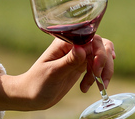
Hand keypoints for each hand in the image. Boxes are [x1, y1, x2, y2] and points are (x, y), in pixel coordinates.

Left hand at [0, 35, 114, 111]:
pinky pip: (96, 67)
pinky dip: (97, 78)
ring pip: (101, 56)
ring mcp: (78, 55)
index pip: (91, 38)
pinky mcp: (81, 65)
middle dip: (104, 62)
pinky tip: (85, 88)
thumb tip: (82, 48)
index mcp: (66, 42)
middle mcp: (74, 46)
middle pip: (100, 45)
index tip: (97, 68)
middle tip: (99, 78)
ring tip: (99, 86)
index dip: (99, 51)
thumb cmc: (37, 83)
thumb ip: (68, 61)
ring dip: (104, 71)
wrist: (31, 95)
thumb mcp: (53, 73)